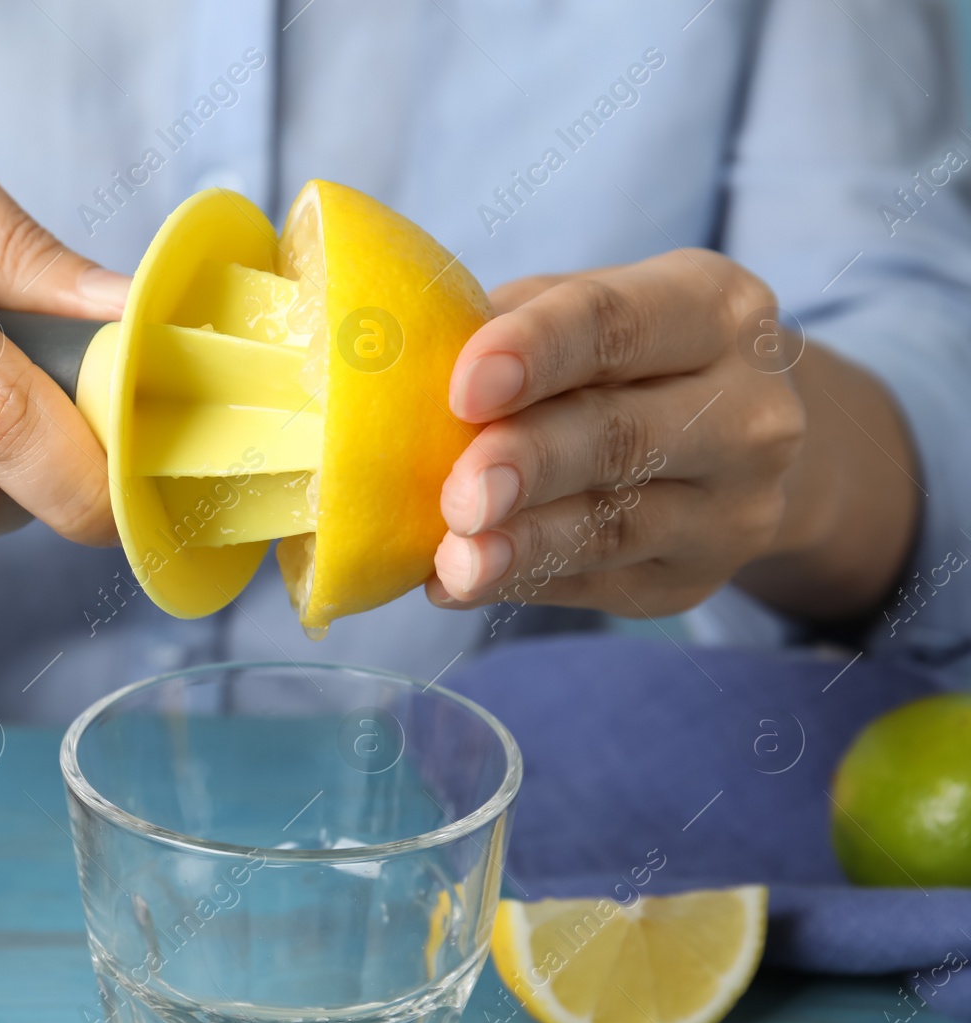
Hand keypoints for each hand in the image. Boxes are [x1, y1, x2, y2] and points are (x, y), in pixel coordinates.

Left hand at [427, 249, 808, 616]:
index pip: (618, 324)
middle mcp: (748, 409)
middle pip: (624, 435)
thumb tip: (399, 370)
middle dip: (532, 463)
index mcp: (715, 309)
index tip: (465, 386)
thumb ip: (510, 328)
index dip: (537, 352)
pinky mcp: (692, 579)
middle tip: (460, 493)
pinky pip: (596, 584)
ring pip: (616, 526)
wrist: (738, 438)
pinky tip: (456, 586)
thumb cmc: (626, 356)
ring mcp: (732, 505)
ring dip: (525, 547)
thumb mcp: (585, 310)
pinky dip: (521, 585)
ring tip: (455, 563)